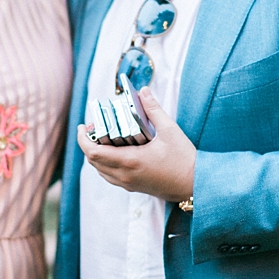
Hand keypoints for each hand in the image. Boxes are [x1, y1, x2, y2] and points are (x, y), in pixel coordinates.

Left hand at [77, 87, 195, 200]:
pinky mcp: (133, 187)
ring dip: (97, 155)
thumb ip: (153, 110)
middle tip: (94, 127)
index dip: (83, 139)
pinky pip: (110, 176)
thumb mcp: (170, 130)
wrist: (195, 185)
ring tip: (103, 137)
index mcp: (130, 161)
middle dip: (88, 144)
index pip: (94, 153)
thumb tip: (143, 91)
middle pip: (93, 162)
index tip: (83, 126)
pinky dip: (106, 164)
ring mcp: (128, 183)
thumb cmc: (184, 159)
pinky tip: (115, 151)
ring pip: (101, 171)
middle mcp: (125, 175)